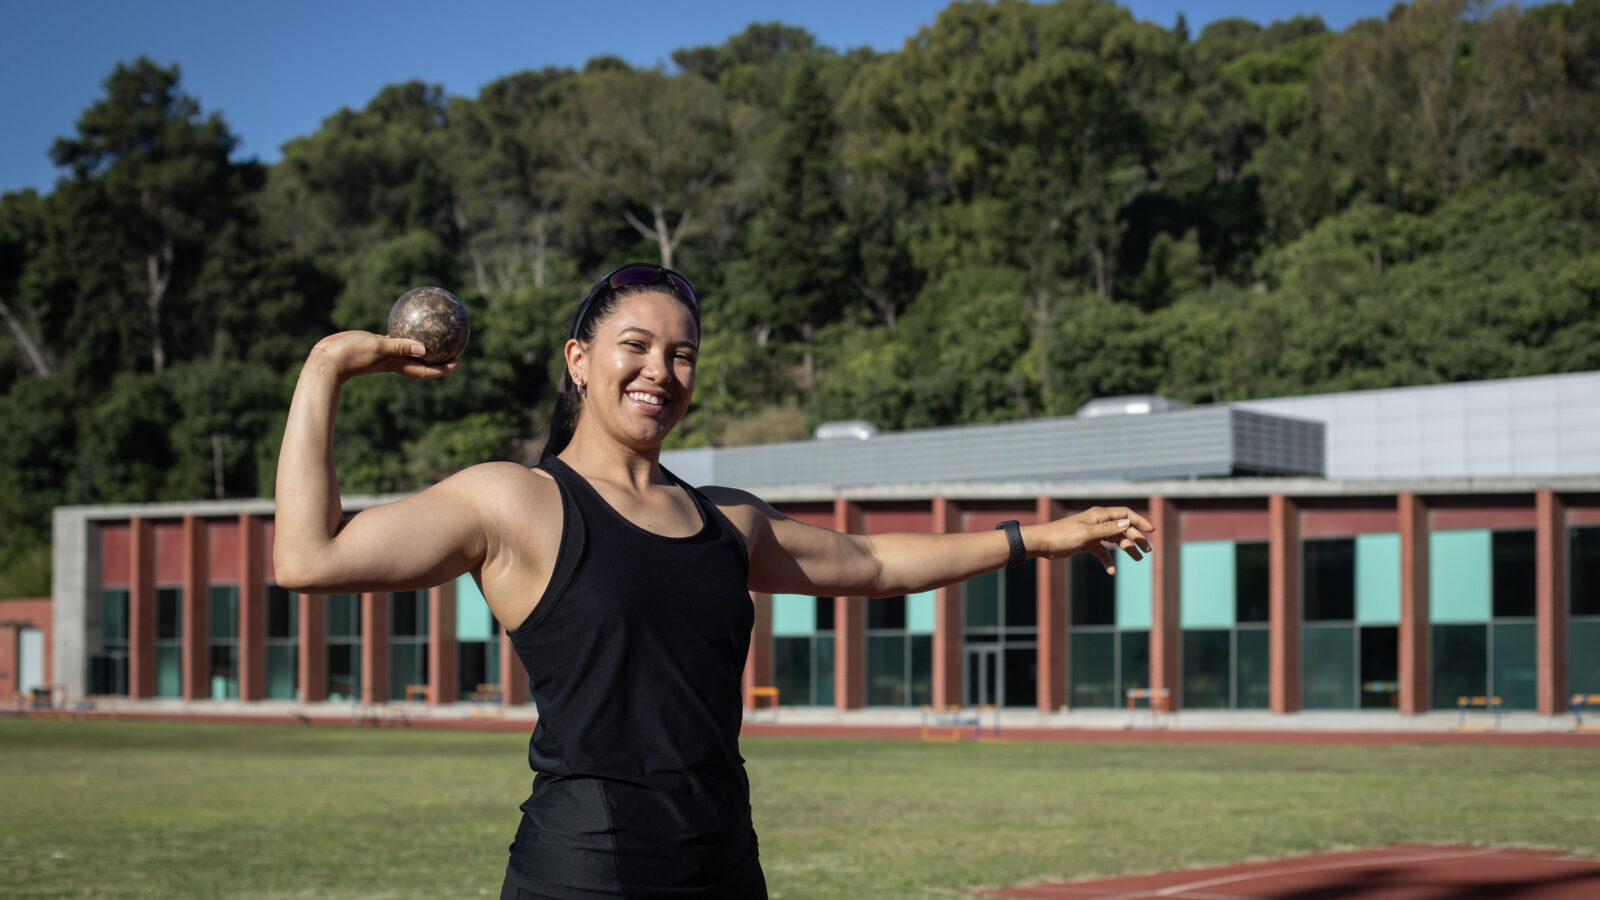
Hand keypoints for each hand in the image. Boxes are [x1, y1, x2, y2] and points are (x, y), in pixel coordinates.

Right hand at [307, 331, 458, 382]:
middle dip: (438, 360)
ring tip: (435, 336)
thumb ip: (399, 346)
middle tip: (453, 350)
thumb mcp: (377, 346)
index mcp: (397, 364)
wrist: (326, 358)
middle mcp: (394, 361)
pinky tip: (407, 323)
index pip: (425, 369)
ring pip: (410, 352)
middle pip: (421, 364)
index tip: (458, 363)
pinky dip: (404, 336)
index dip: (442, 369)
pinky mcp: (375, 345)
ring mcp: (385, 355)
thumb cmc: (351, 354)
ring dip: (423, 348)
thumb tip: (424, 349)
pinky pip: (395, 340)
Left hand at [1025, 506, 1154, 574]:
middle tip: (1148, 551)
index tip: (1151, 531)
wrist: (1043, 544)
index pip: (1125, 514)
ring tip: (1138, 559)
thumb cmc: (1063, 535)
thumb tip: (1128, 523)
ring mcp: (1094, 533)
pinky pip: (1103, 552)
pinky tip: (1112, 571)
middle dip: (1136, 538)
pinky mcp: (1088, 544)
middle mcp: (1099, 522)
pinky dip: (1108, 560)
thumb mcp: (1087, 534)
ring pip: (1115, 540)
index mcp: (1100, 515)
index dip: (1139, 521)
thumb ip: (1108, 529)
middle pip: (1123, 528)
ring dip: (1127, 549)